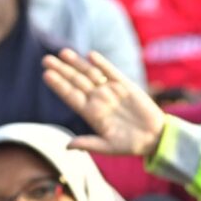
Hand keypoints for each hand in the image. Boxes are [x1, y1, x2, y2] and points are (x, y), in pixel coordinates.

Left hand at [46, 49, 166, 158]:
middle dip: (62, 70)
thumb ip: (89, 143)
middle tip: (46, 59)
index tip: (46, 75)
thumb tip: (67, 146)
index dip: (59, 86)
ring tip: (63, 53)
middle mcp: (98, 99)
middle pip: (76, 82)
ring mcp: (111, 91)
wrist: (155, 138)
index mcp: (92, 114)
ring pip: (90, 74)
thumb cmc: (131, 145)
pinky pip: (111, 72)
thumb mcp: (108, 147)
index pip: (71, 97)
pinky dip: (102, 64)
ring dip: (77, 63)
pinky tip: (90, 56)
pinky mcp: (125, 85)